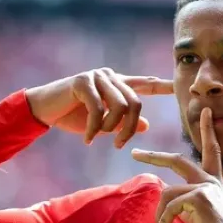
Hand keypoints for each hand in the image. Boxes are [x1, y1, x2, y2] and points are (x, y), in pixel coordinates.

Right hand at [26, 68, 173, 147]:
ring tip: (101, 138)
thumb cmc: (73, 116)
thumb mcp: (103, 124)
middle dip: (129, 128)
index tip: (178, 87)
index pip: (144, 85)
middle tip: (119, 145)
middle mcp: (110, 76)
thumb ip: (123, 123)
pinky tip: (89, 140)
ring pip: (119, 105)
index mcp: (117, 84)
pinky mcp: (82, 82)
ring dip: (112, 128)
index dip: (162, 86)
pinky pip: (98, 109)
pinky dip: (95, 129)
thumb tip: (146, 125)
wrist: (44, 110)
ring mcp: (96, 77)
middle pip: (135, 103)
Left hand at [131, 108, 222, 222]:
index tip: (205, 111)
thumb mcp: (198, 214)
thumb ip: (184, 201)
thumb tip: (164, 195)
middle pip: (177, 159)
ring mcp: (205, 187)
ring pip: (167, 192)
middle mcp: (210, 180)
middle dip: (154, 156)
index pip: (211, 150)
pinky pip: (169, 207)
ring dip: (160, 214)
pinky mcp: (199, 198)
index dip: (207, 130)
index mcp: (214, 181)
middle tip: (135, 153)